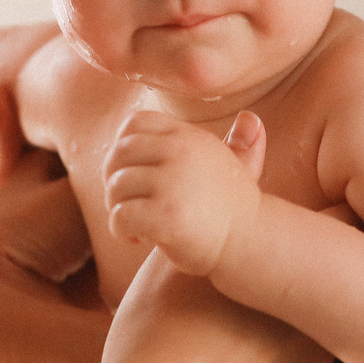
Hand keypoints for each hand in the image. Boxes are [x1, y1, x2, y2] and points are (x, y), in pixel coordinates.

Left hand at [103, 108, 264, 277]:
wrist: (248, 244)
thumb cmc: (233, 209)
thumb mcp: (234, 164)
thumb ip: (232, 141)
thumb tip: (249, 119)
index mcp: (188, 136)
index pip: (135, 123)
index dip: (123, 148)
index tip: (134, 173)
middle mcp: (180, 151)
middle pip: (118, 154)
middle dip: (114, 181)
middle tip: (130, 204)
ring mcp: (172, 182)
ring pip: (115, 186)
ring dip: (118, 210)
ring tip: (138, 224)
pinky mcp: (166, 215)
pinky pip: (119, 216)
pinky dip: (121, 232)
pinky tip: (139, 239)